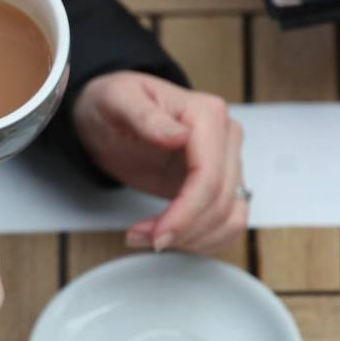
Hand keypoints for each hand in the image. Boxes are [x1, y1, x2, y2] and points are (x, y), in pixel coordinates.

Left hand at [71, 70, 246, 253]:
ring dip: (193, 239)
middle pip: (221, 201)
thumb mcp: (118, 100)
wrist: (109, 112)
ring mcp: (225, 162)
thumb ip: (146, 117)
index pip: (209, 176)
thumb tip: (179, 136)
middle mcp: (225, 137)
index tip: (159, 235)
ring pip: (230, 217)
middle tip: (142, 239)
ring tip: (148, 238)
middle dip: (182, 229)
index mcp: (207, 114)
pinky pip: (228, 221)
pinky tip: (171, 238)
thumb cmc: (113, 102)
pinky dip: (204, 240)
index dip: (187, 213)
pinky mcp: (217, 183)